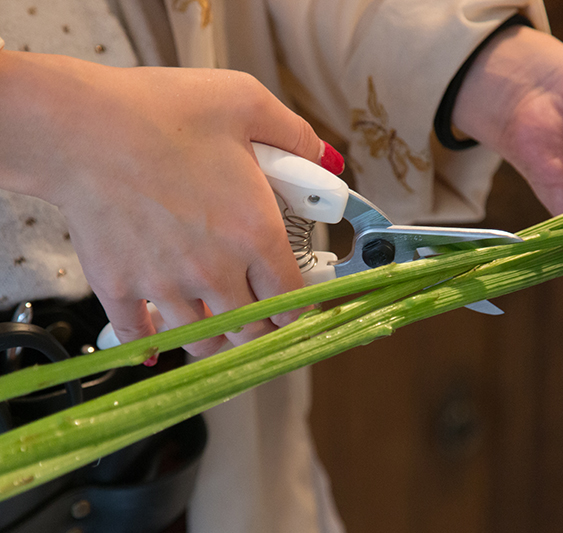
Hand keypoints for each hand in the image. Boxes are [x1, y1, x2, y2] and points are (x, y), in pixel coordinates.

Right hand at [0, 52, 343, 356]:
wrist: (78, 124)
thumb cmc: (160, 110)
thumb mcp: (245, 102)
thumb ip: (295, 135)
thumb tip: (327, 161)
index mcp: (254, 232)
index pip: (293, 297)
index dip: (300, 304)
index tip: (296, 300)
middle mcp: (214, 269)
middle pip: (252, 328)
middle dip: (263, 325)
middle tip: (260, 310)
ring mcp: (165, 284)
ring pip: (203, 339)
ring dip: (216, 337)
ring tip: (218, 323)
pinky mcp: (119, 287)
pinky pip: (138, 336)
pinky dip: (150, 343)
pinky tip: (156, 340)